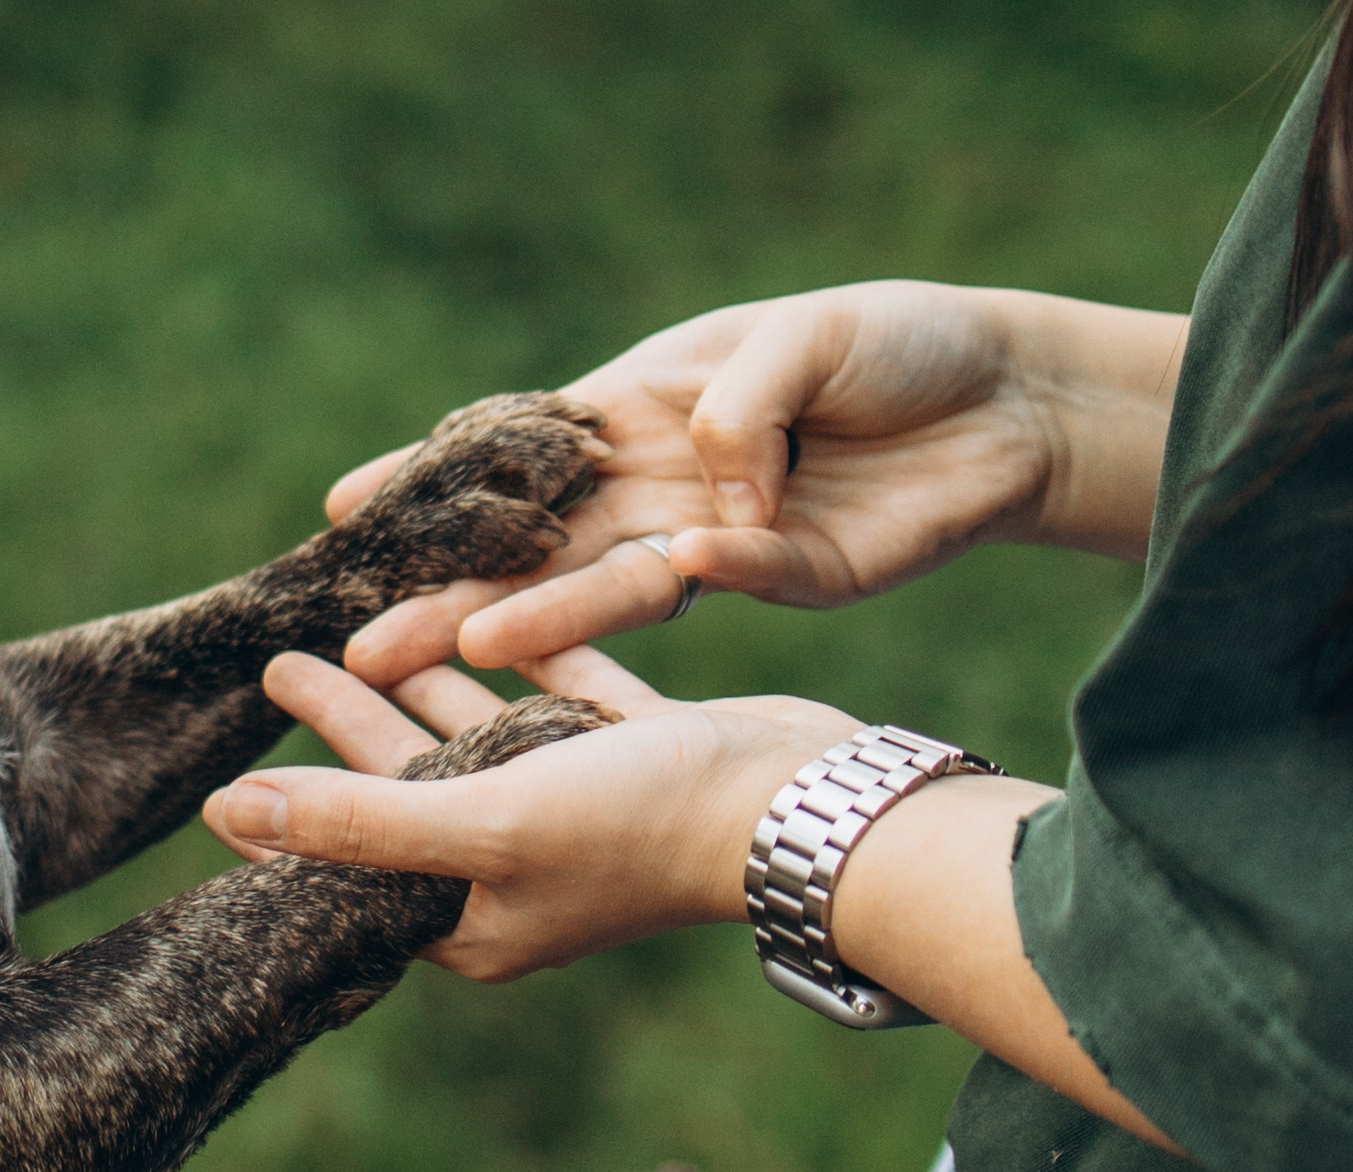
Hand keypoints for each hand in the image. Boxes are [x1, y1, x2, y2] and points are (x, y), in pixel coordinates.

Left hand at [200, 649, 859, 981]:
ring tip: (355, 629)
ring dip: (422, 682)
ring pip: (480, 734)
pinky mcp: (633, 752)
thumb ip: (356, 818)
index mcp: (476, 913)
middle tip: (281, 664)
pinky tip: (483, 615)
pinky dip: (520, 660)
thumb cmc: (639, 825)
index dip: (299, 813)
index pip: (356, 865)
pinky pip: (557, 697)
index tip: (231, 766)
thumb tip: (227, 811)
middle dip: (347, 725)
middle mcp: (523, 868)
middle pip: (408, 785)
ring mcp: (581, 810)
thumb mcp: (480, 822)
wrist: (800, 801)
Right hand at [333, 282, 1180, 684]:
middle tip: (363, 646)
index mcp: (637, 411)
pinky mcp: (796, 578)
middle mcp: (661, 485)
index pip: (516, 453)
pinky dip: (717, 567)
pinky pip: (743, 578)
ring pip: (612, 588)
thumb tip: (700, 493)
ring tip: (460, 651)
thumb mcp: (800, 337)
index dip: (432, 481)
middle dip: (451, 592)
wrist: (1009, 396)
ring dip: (539, 621)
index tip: (343, 510)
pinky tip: (686, 556)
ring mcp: (721, 541)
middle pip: (540, 547)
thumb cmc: (890, 342)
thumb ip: (736, 406)